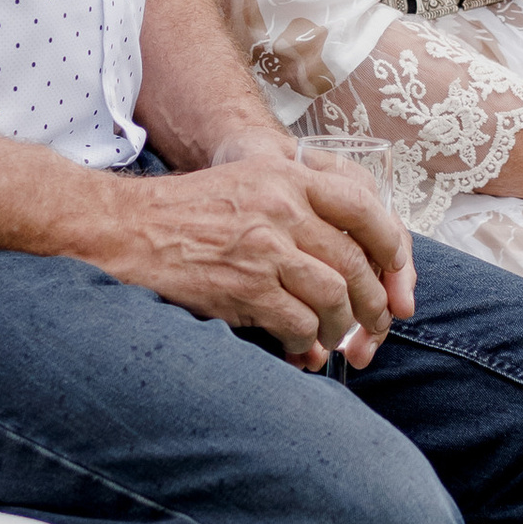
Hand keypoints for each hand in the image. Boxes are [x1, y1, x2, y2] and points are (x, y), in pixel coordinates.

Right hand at [74, 143, 410, 366]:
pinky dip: (306, 342)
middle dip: (372, 301)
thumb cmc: (185, 213)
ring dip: (340, 327)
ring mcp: (265, 246)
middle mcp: (283, 206)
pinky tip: (299, 348)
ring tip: (332, 340)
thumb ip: (297, 204)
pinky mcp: (246, 286)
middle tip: (374, 325)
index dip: (390, 245)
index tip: (395, 273)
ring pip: (334, 296)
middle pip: (355, 260)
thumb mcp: (248, 184)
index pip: (363, 205)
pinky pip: (299, 323)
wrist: (126, 230)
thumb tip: (345, 255)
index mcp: (287, 175)